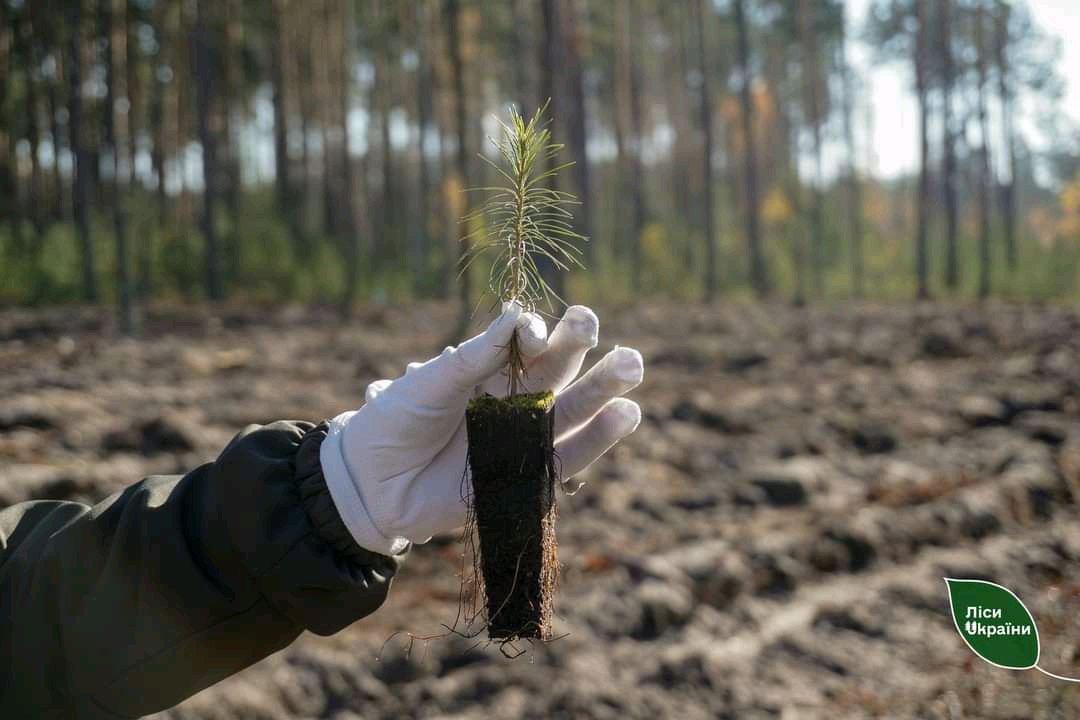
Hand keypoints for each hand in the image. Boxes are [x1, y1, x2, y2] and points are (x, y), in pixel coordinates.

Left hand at [319, 304, 643, 555]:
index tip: (537, 334)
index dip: (541, 335)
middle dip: (582, 352)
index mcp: (489, 370)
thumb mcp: (426, 383)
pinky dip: (596, 439)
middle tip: (605, 332)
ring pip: (570, 410)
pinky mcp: (525, 476)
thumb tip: (518, 313)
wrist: (368, 484)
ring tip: (633, 366)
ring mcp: (521, 437)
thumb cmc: (392, 422)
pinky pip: (566, 457)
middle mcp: (512, 399)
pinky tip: (626, 413)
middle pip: (558, 371)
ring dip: (602, 390)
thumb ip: (473, 357)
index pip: (528, 344)